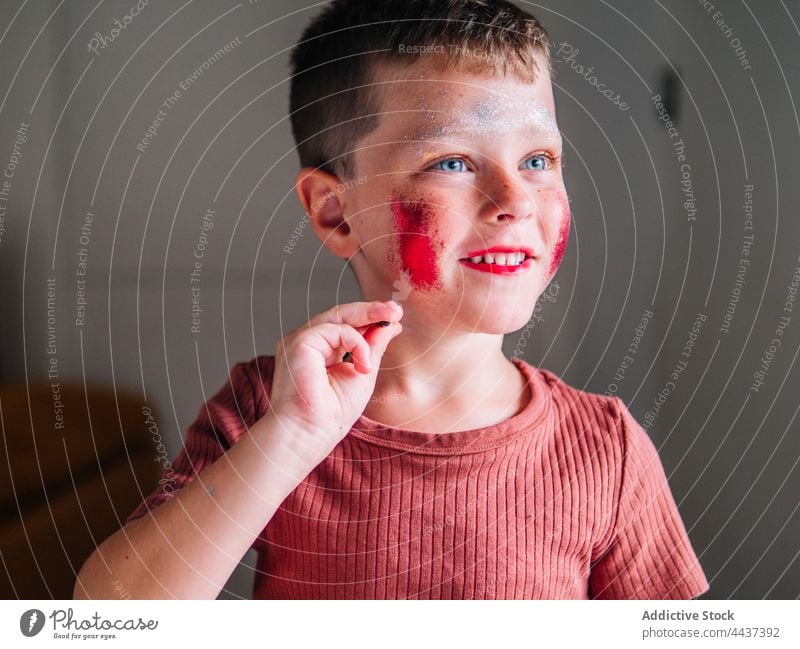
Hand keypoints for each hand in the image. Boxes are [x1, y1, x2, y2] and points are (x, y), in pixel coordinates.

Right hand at [266, 300, 402, 458]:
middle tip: (396, 309)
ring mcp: (300, 341)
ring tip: (392, 319)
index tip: (395, 316)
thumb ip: (373, 347)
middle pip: (340, 315)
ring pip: (337, 316)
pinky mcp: (298, 343)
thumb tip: (390, 325)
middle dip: (371, 310)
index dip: (370, 318)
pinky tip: (364, 365)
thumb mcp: (362, 373)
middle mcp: (307, 343)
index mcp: (320, 351)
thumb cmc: (330, 414)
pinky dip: (356, 343)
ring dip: (368, 316)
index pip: (346, 326)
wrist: (309, 434)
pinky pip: (336, 330)